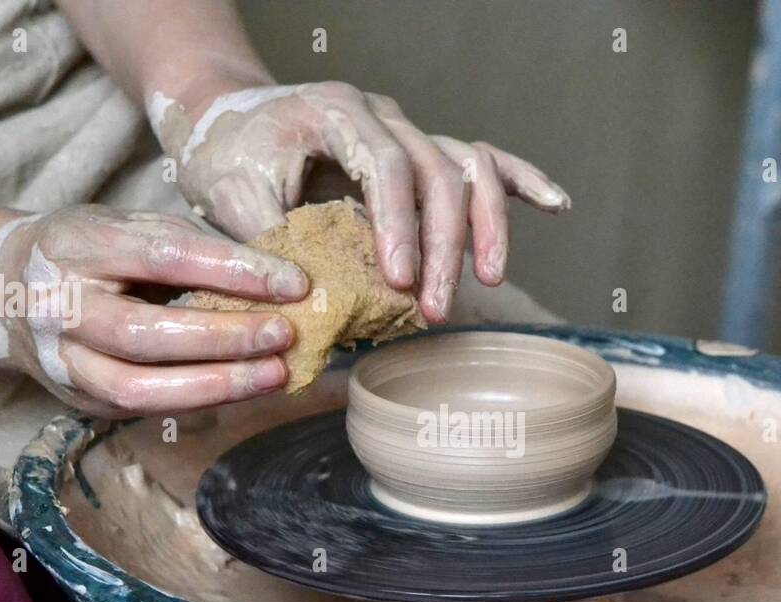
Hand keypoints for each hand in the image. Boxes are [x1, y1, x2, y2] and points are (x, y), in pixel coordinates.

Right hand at [0, 205, 307, 415]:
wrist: (2, 291)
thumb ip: (193, 247)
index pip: (163, 257)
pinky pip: (146, 408)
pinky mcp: (78, 399)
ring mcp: (63, 361)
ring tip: (275, 373)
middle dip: (223, 338)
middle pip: (144, 333)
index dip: (232, 271)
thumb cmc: (86, 249)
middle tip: (285, 334)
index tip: (293, 282)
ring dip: (217, 385)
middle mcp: (59, 307)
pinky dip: (201, 400)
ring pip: (140, 388)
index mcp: (76, 245)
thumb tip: (276, 276)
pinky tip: (245, 387)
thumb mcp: (128, 225)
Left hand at [152, 81, 570, 322]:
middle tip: (436, 308)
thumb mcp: (229, 193)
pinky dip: (519, 182)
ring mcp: (408, 132)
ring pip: (469, 168)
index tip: (400, 279)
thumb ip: (272, 241)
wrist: (227, 116)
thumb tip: (310, 299)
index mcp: (340, 114)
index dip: (399, 225)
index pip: (387, 167)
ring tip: (491, 279)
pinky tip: (555, 205)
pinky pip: (481, 162)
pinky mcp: (418, 154)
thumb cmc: (225, 152)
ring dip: (487, 226)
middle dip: (445, 246)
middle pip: (440, 172)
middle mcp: (386, 117)